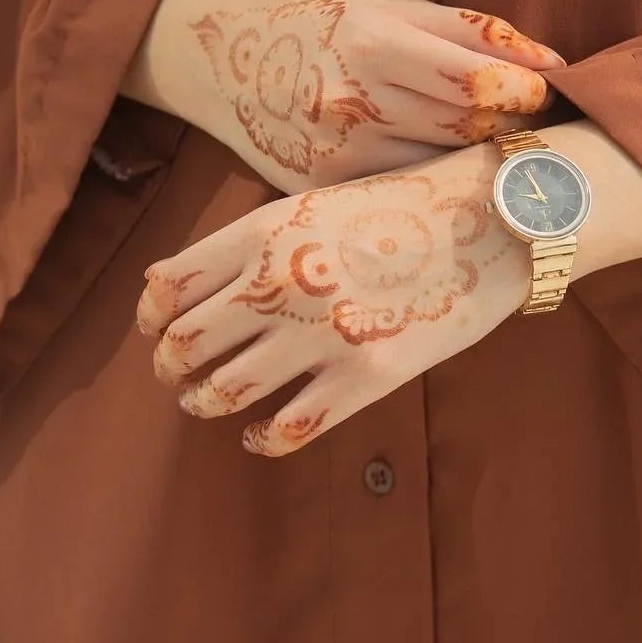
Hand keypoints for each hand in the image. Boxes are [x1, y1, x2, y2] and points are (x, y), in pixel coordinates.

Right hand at [122, 0, 565, 192]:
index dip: (524, 97)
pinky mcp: (321, 193)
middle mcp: (356, 105)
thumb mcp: (397, 10)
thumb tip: (554, 64)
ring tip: (487, 153)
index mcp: (378, 47)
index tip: (539, 97)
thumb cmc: (328, 26)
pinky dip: (428, 191)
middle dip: (509, 133)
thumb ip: (477, 34)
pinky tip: (438, 178)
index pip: (479, 88)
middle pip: (466, 135)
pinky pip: (398, 200)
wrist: (228, 61)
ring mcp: (336, 157)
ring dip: (474, 167)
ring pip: (438, 175)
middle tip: (528, 130)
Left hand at [134, 139, 533, 452]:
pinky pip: (288, 429)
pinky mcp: (365, 379)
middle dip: (170, 367)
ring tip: (208, 402)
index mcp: (264, 233)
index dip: (151, 317)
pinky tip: (261, 434)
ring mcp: (321, 335)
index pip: (169, 287)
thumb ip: (251, 242)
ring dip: (205, 403)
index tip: (156, 330)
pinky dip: (261, 439)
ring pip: (225, 392)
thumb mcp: (314, 203)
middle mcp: (281, 284)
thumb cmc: (402, 205)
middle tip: (178, 375)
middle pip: (184, 345)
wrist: (490, 220)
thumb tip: (170, 284)